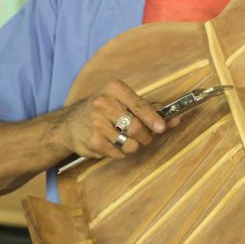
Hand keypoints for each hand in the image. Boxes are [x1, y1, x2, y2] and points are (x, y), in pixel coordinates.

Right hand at [57, 79, 177, 159]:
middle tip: (144, 138)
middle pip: (136, 128)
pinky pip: (119, 153)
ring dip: (133, 146)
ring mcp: (97, 123)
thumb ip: (149, 110)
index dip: (153, 119)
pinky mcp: (93, 141)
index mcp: (115, 89)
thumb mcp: (122, 103)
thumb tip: (176, 118)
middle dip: (145, 137)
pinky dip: (120, 152)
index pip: (139, 105)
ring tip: (124, 140)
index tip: (162, 127)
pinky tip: (110, 144)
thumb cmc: (103, 112)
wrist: (68, 125)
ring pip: (130, 144)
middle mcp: (104, 103)